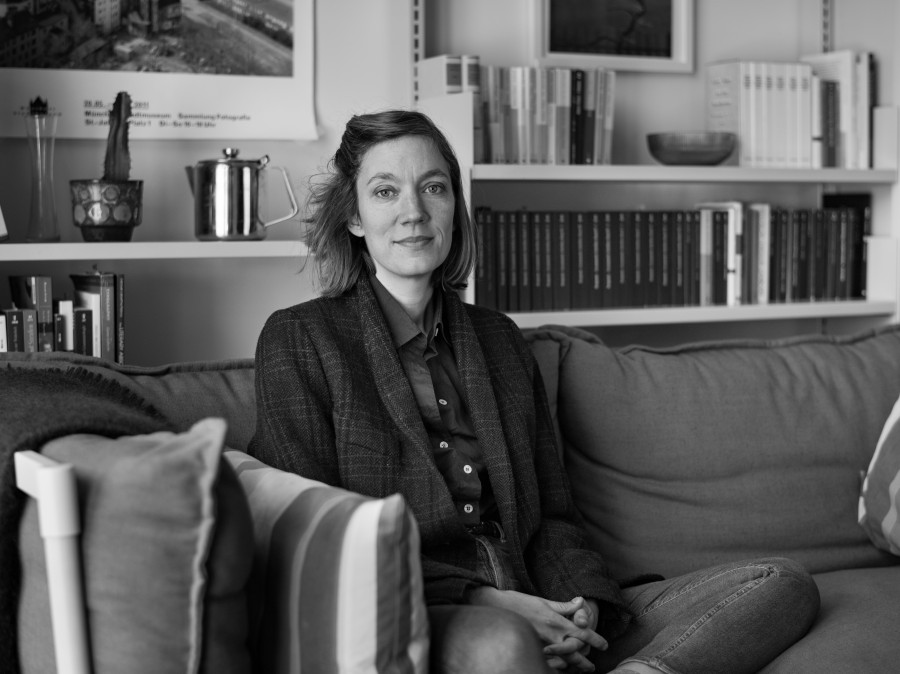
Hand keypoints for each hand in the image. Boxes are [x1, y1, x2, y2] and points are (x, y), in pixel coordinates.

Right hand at [468, 589, 605, 671]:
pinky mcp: (532, 650)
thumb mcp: (544, 601)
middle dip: (584, 662)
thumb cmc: (519, 601)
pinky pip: (548, 663)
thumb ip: (563, 606)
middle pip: (575, 653)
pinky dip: (556, 667)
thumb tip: (581, 602)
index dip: (595, 639)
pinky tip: (559, 669)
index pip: (582, 632)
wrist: (495, 606)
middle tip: (591, 668)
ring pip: (563, 661)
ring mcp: (541, 645)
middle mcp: (551, 636)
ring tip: (578, 671)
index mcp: (557, 621)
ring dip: (572, 666)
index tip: (604, 645)